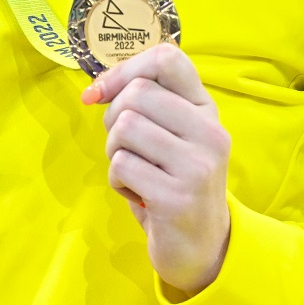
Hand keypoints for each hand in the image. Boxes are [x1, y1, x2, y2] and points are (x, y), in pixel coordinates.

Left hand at [82, 43, 231, 296]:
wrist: (202, 245)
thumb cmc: (175, 181)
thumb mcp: (173, 135)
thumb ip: (145, 104)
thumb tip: (93, 91)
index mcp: (207, 109)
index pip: (167, 59)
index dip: (123, 70)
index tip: (101, 94)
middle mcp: (210, 132)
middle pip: (137, 93)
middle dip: (113, 119)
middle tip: (126, 148)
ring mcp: (197, 165)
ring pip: (125, 128)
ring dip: (114, 152)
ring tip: (135, 172)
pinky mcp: (177, 198)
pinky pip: (121, 167)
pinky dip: (117, 182)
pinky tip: (139, 195)